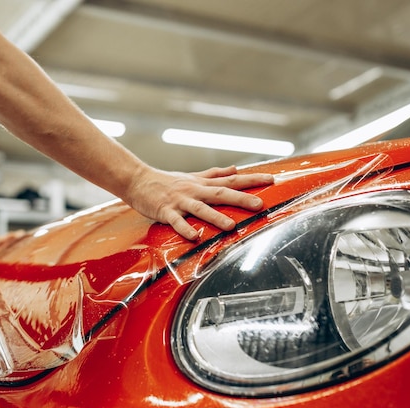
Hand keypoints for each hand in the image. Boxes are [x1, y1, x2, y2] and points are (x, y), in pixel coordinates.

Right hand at [126, 165, 273, 239]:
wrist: (137, 180)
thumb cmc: (166, 181)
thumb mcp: (192, 176)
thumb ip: (214, 174)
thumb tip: (235, 169)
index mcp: (202, 184)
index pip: (231, 180)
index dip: (251, 180)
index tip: (272, 180)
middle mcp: (194, 190)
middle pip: (221, 194)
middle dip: (241, 199)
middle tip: (260, 205)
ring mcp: (180, 201)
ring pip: (200, 209)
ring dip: (216, 217)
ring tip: (231, 226)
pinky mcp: (165, 211)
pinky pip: (176, 222)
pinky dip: (185, 229)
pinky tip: (194, 237)